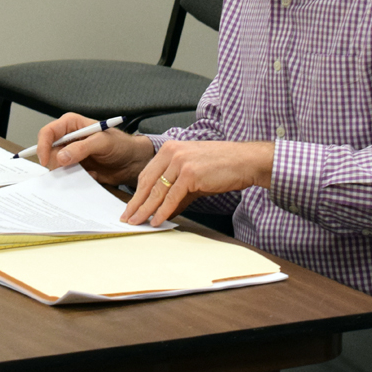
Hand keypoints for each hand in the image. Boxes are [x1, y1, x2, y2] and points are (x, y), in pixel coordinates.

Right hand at [37, 113, 153, 187]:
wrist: (131, 162)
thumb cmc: (121, 145)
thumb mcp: (102, 142)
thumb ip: (82, 148)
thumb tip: (61, 156)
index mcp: (71, 124)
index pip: (48, 132)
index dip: (43, 146)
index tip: (45, 161)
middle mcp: (68, 138)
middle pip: (48, 152)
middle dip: (57, 163)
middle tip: (73, 168)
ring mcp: (70, 154)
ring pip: (55, 166)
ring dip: (68, 172)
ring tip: (87, 170)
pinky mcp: (75, 167)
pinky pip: (65, 176)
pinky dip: (76, 178)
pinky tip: (92, 174)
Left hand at [121, 139, 273, 226]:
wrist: (244, 161)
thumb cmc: (222, 165)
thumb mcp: (193, 174)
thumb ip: (176, 190)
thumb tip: (163, 209)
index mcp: (171, 149)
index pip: (147, 174)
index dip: (137, 193)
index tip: (131, 206)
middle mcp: (172, 153)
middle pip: (148, 182)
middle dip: (136, 203)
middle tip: (127, 218)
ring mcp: (181, 162)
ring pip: (158, 191)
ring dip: (145, 210)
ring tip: (137, 223)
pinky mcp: (190, 174)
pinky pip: (172, 197)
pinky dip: (163, 211)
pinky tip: (156, 221)